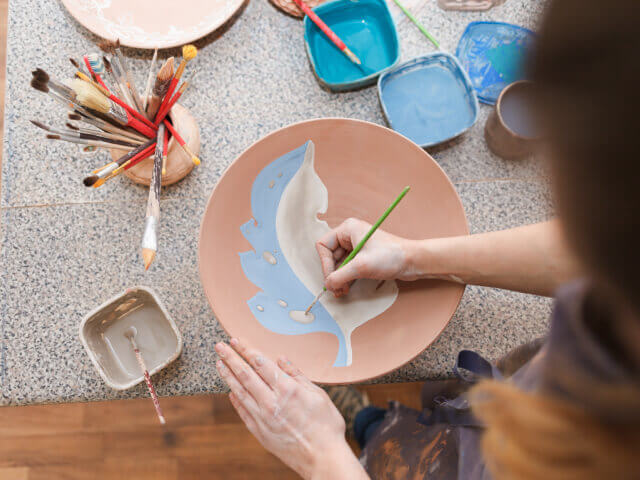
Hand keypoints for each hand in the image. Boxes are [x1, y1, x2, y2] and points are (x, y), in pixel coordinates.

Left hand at [215, 339, 367, 479]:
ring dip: (228, 376)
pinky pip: (243, 412)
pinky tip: (230, 392)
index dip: (247, 350)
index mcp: (287, 389)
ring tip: (219, 364)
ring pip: (240, 392)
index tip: (236, 341)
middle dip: (231, 358)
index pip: (261, 363)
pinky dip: (236, 401)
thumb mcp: (318, 395)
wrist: (323, 459)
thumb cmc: (326, 426)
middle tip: (220, 346)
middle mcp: (271, 402)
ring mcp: (263, 418)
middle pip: (246, 375)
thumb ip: (297, 375)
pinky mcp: (260, 432)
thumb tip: (281, 360)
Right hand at [316, 218, 417, 295]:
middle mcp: (350, 235)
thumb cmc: (391, 256)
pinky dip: (346, 278)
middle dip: (332, 273)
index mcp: (348, 229)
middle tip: (336, 289)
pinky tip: (347, 288)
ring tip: (342, 290)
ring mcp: (356, 246)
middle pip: (330, 256)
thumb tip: (327, 285)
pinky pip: (347, 267)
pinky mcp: (363, 256)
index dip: (325, 264)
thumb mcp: (361, 267)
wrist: (413, 261)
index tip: (331, 278)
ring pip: (338, 263)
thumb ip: (340, 276)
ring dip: (338, 278)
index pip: (323, 246)